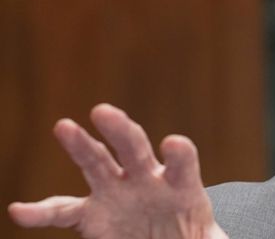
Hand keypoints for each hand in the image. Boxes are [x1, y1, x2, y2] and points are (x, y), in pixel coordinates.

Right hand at [7, 104, 227, 238]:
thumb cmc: (189, 236)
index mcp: (179, 184)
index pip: (182, 163)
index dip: (179, 154)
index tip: (174, 144)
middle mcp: (145, 179)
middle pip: (134, 148)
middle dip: (121, 130)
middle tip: (105, 112)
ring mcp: (116, 192)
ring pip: (96, 162)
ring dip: (80, 144)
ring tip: (64, 126)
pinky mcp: (91, 214)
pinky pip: (62, 212)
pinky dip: (40, 212)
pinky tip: (21, 212)